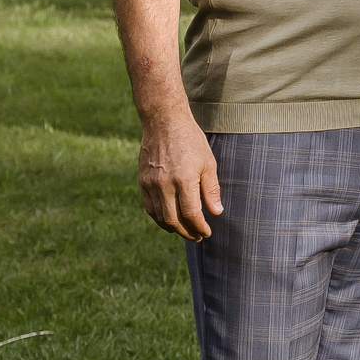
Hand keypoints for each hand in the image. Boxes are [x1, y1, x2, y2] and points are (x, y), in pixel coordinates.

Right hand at [139, 109, 223, 239]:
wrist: (164, 122)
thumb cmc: (191, 141)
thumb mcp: (208, 163)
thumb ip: (211, 190)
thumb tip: (216, 212)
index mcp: (184, 180)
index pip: (191, 214)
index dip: (199, 226)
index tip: (206, 233)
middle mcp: (164, 184)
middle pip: (173, 219)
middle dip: (186, 232)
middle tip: (197, 237)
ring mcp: (150, 183)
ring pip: (159, 216)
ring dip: (172, 228)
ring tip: (184, 231)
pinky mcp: (142, 181)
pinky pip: (149, 206)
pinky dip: (158, 218)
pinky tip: (168, 220)